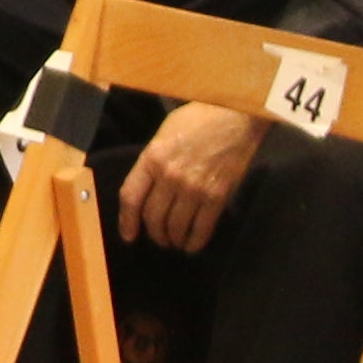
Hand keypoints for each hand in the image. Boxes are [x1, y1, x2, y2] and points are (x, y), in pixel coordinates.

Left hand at [115, 102, 265, 252]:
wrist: (236, 117)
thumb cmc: (198, 119)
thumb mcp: (164, 133)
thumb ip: (152, 160)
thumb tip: (146, 187)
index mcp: (152, 158)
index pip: (131, 197)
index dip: (127, 221)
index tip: (128, 235)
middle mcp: (169, 176)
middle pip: (152, 216)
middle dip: (153, 233)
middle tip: (158, 238)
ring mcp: (193, 188)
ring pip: (175, 226)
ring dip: (172, 239)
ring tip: (174, 241)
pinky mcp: (217, 196)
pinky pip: (202, 228)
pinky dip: (195, 242)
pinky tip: (191, 245)